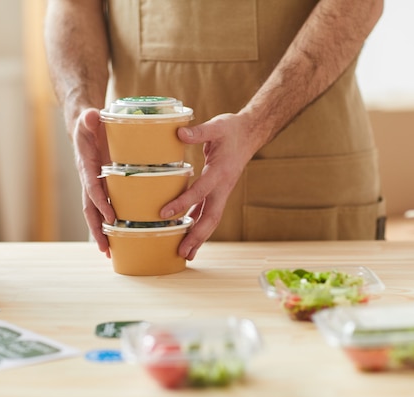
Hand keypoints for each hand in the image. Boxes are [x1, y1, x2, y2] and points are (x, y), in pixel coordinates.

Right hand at [72, 108, 114, 256]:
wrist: (85, 127)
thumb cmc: (90, 123)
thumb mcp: (89, 118)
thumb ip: (89, 118)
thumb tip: (91, 115)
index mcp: (87, 166)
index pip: (92, 188)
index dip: (100, 203)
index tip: (111, 218)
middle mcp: (88, 180)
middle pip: (90, 209)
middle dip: (97, 230)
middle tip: (106, 250)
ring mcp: (95, 185)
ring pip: (96, 214)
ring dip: (102, 234)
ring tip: (111, 253)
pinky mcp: (103, 187)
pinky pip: (104, 208)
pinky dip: (109, 225)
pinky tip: (118, 239)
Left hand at [160, 113, 261, 260]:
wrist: (249, 135)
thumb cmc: (231, 130)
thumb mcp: (216, 126)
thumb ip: (199, 131)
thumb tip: (179, 132)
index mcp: (220, 172)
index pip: (200, 191)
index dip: (182, 202)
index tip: (163, 213)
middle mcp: (223, 187)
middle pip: (211, 217)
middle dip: (197, 236)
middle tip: (183, 252)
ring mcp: (222, 192)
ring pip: (211, 219)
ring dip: (199, 237)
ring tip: (186, 254)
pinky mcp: (219, 193)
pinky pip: (208, 213)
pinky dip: (199, 226)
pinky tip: (188, 236)